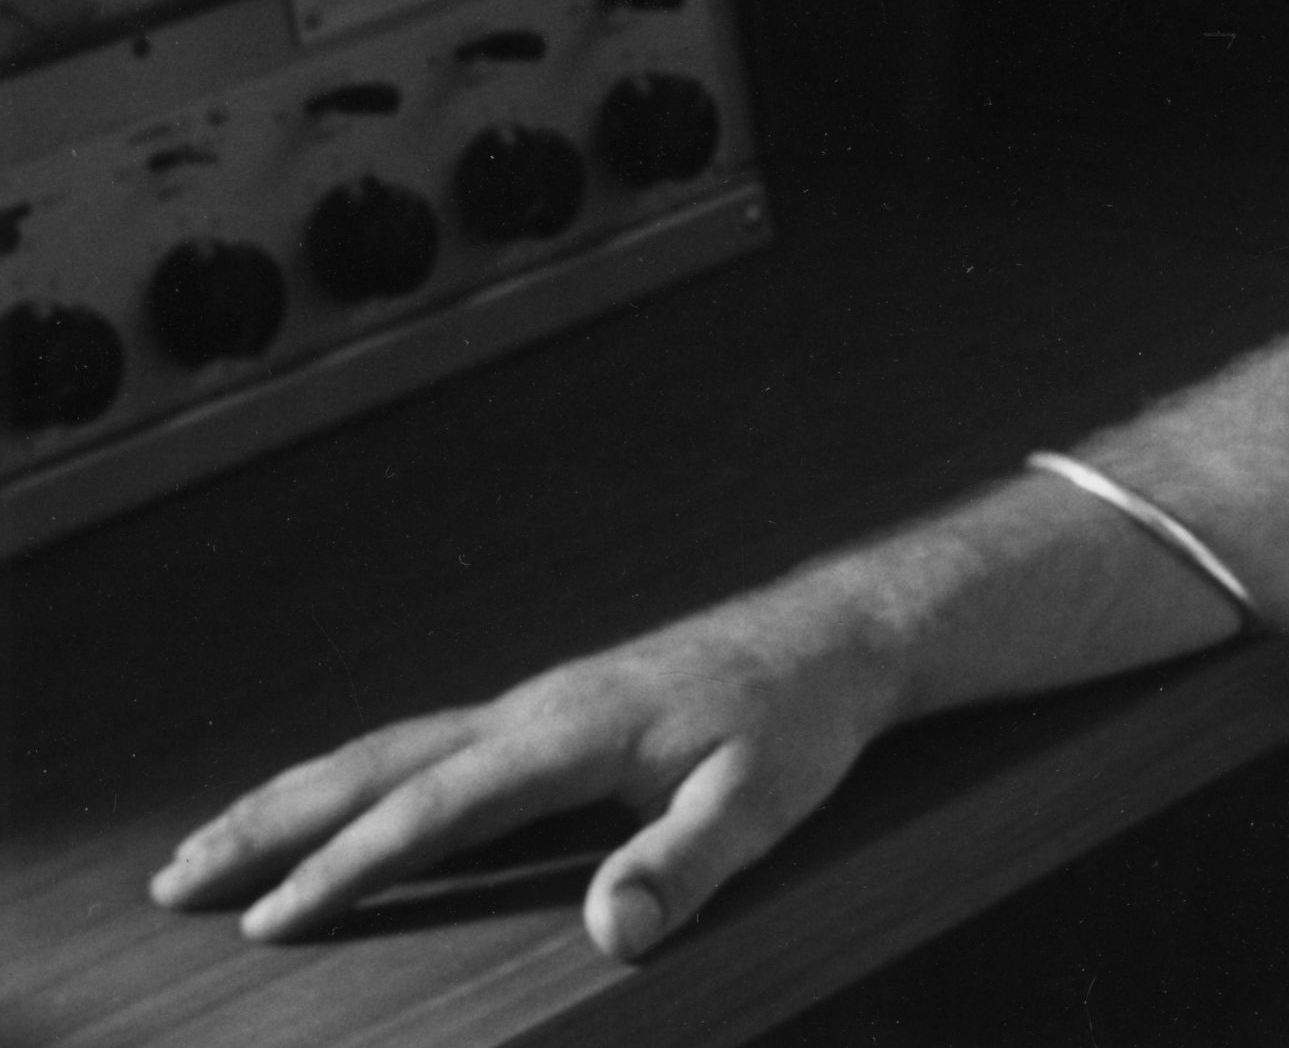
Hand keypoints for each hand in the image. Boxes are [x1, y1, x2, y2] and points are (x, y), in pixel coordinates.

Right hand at [147, 581, 902, 959]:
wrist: (837, 635)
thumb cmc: (802, 721)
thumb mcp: (766, 800)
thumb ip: (688, 863)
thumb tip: (612, 930)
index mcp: (572, 734)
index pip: (437, 808)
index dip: (353, 866)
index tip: (271, 918)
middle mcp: (534, 709)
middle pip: (379, 766)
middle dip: (273, 824)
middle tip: (175, 880)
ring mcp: (536, 703)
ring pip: (391, 748)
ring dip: (296, 796)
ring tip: (209, 847)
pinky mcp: (550, 710)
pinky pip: (426, 744)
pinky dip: (355, 775)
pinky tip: (327, 802)